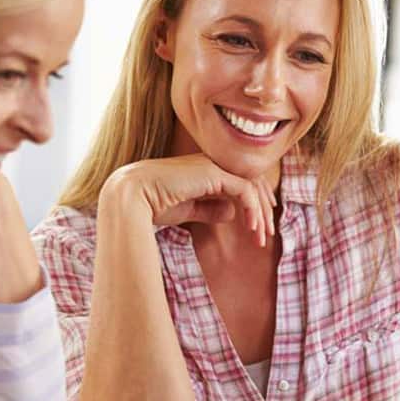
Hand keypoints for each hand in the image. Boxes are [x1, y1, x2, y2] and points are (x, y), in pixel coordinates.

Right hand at [102, 154, 276, 246]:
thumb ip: (209, 210)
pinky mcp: (214, 173)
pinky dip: (251, 210)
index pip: (239, 182)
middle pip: (249, 183)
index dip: (253, 202)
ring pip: (250, 187)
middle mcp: (211, 163)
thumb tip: (231, 213)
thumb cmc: (152, 204)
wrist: (133, 197)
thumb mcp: (187, 210)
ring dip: (259, 213)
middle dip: (261, 209)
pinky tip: (252, 228)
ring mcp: (213, 165)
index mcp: (203, 170)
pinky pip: (244, 190)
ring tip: (261, 237)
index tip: (258, 225)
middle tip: (266, 235)